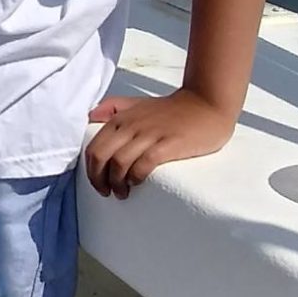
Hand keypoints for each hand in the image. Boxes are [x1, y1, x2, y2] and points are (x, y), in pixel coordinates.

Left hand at [84, 87, 238, 197]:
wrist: (206, 103)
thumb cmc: (172, 109)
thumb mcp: (137, 103)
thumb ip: (113, 107)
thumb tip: (91, 116)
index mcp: (120, 118)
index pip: (93, 147)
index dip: (90, 170)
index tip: (98, 183)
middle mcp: (130, 125)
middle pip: (100, 156)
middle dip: (99, 179)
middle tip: (107, 192)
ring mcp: (149, 134)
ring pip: (119, 163)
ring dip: (117, 183)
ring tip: (123, 193)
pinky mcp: (168, 144)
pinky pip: (144, 164)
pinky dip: (136, 177)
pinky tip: (138, 183)